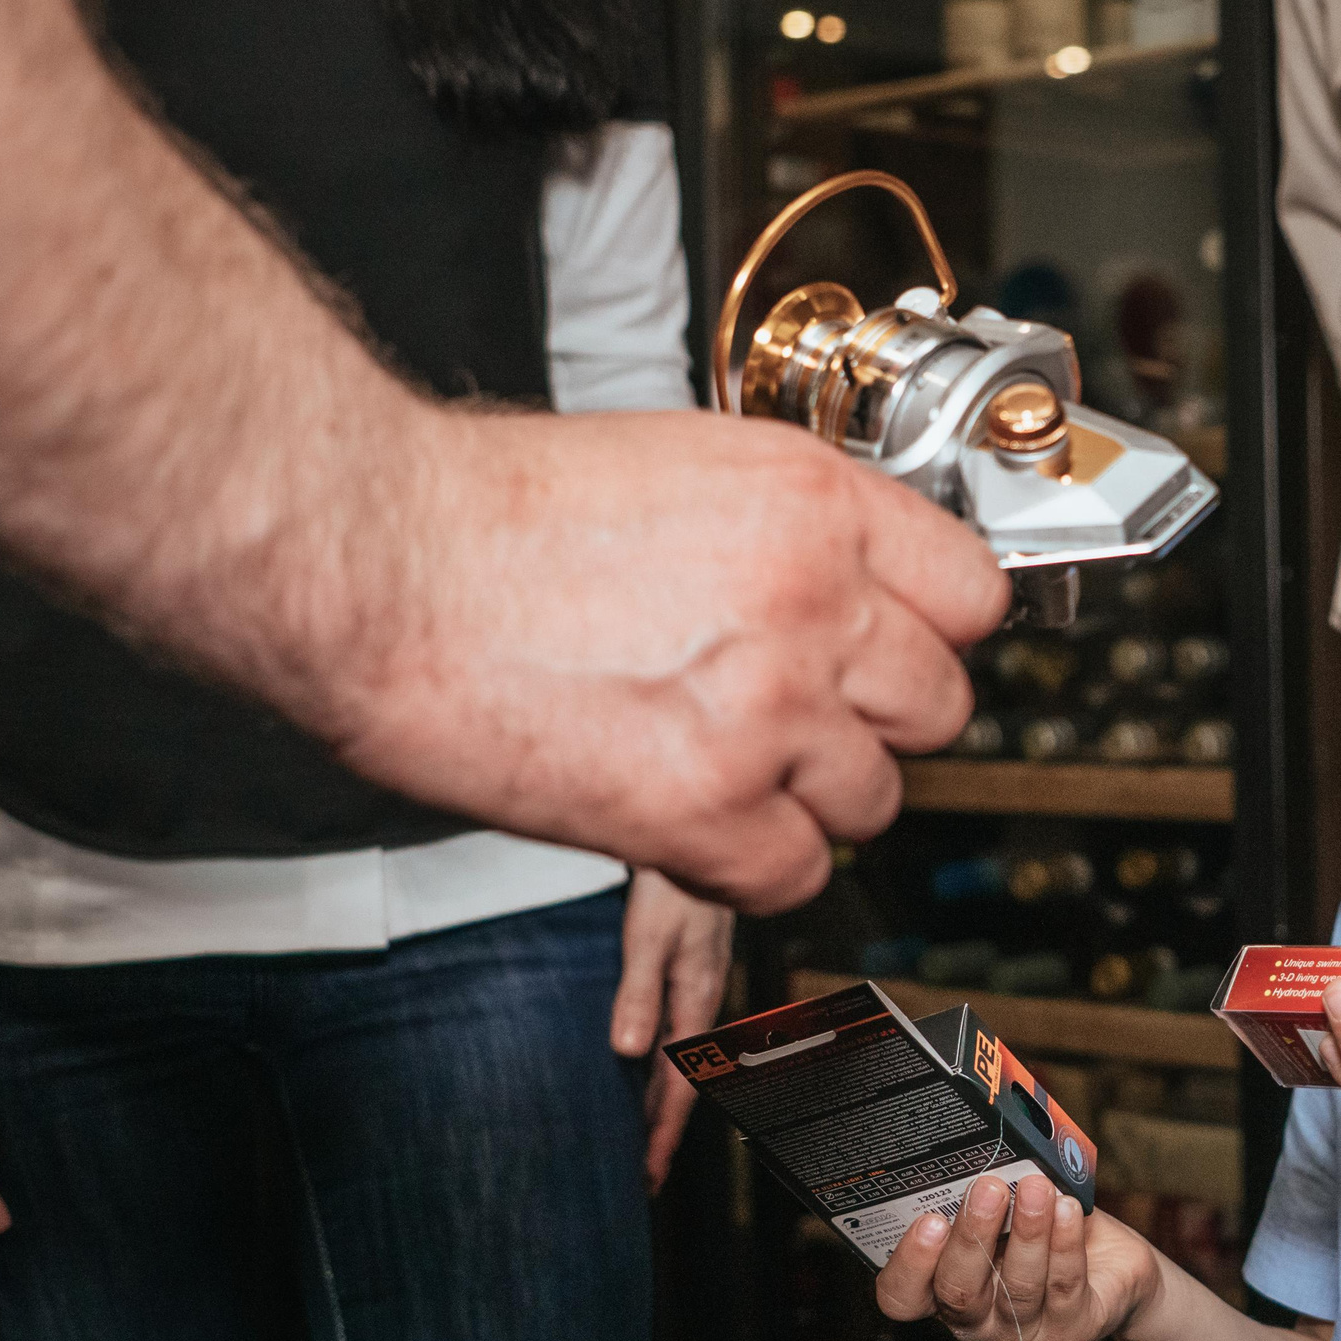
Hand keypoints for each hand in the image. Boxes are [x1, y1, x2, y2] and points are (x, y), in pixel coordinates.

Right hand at [324, 411, 1009, 912]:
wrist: (367, 559)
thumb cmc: (487, 510)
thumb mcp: (685, 466)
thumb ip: (789, 534)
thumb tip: (850, 585)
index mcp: (816, 502)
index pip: (973, 595)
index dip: (931, 634)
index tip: (895, 653)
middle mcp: (815, 601)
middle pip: (940, 706)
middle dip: (874, 723)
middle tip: (795, 720)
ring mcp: (770, 711)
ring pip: (876, 799)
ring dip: (807, 798)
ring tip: (717, 765)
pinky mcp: (706, 812)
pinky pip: (797, 874)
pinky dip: (748, 867)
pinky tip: (686, 821)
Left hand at [611, 869, 734, 1192]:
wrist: (697, 838)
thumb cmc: (674, 885)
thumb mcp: (651, 938)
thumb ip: (639, 993)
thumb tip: (627, 1052)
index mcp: (696, 1002)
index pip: (681, 1086)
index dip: (662, 1133)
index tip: (647, 1176)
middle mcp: (700, 1002)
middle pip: (681, 1083)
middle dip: (662, 1132)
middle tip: (641, 1178)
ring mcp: (695, 988)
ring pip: (678, 1062)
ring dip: (659, 1103)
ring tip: (640, 1138)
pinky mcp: (685, 973)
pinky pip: (673, 1036)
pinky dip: (658, 1067)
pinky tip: (641, 1070)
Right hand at [877, 1172, 1162, 1340]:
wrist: (1111, 1263)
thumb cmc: (1044, 1224)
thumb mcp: (1006, 1205)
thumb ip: (984, 1187)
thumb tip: (978, 1138)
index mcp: (942, 1286)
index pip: (903, 1295)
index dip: (909, 1265)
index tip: (928, 1219)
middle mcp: (975, 1316)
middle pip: (958, 1291)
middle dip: (972, 1236)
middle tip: (987, 1187)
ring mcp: (1022, 1327)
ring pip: (1018, 1288)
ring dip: (1027, 1232)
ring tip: (1036, 1188)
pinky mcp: (1070, 1327)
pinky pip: (1064, 1285)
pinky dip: (1065, 1242)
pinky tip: (1067, 1208)